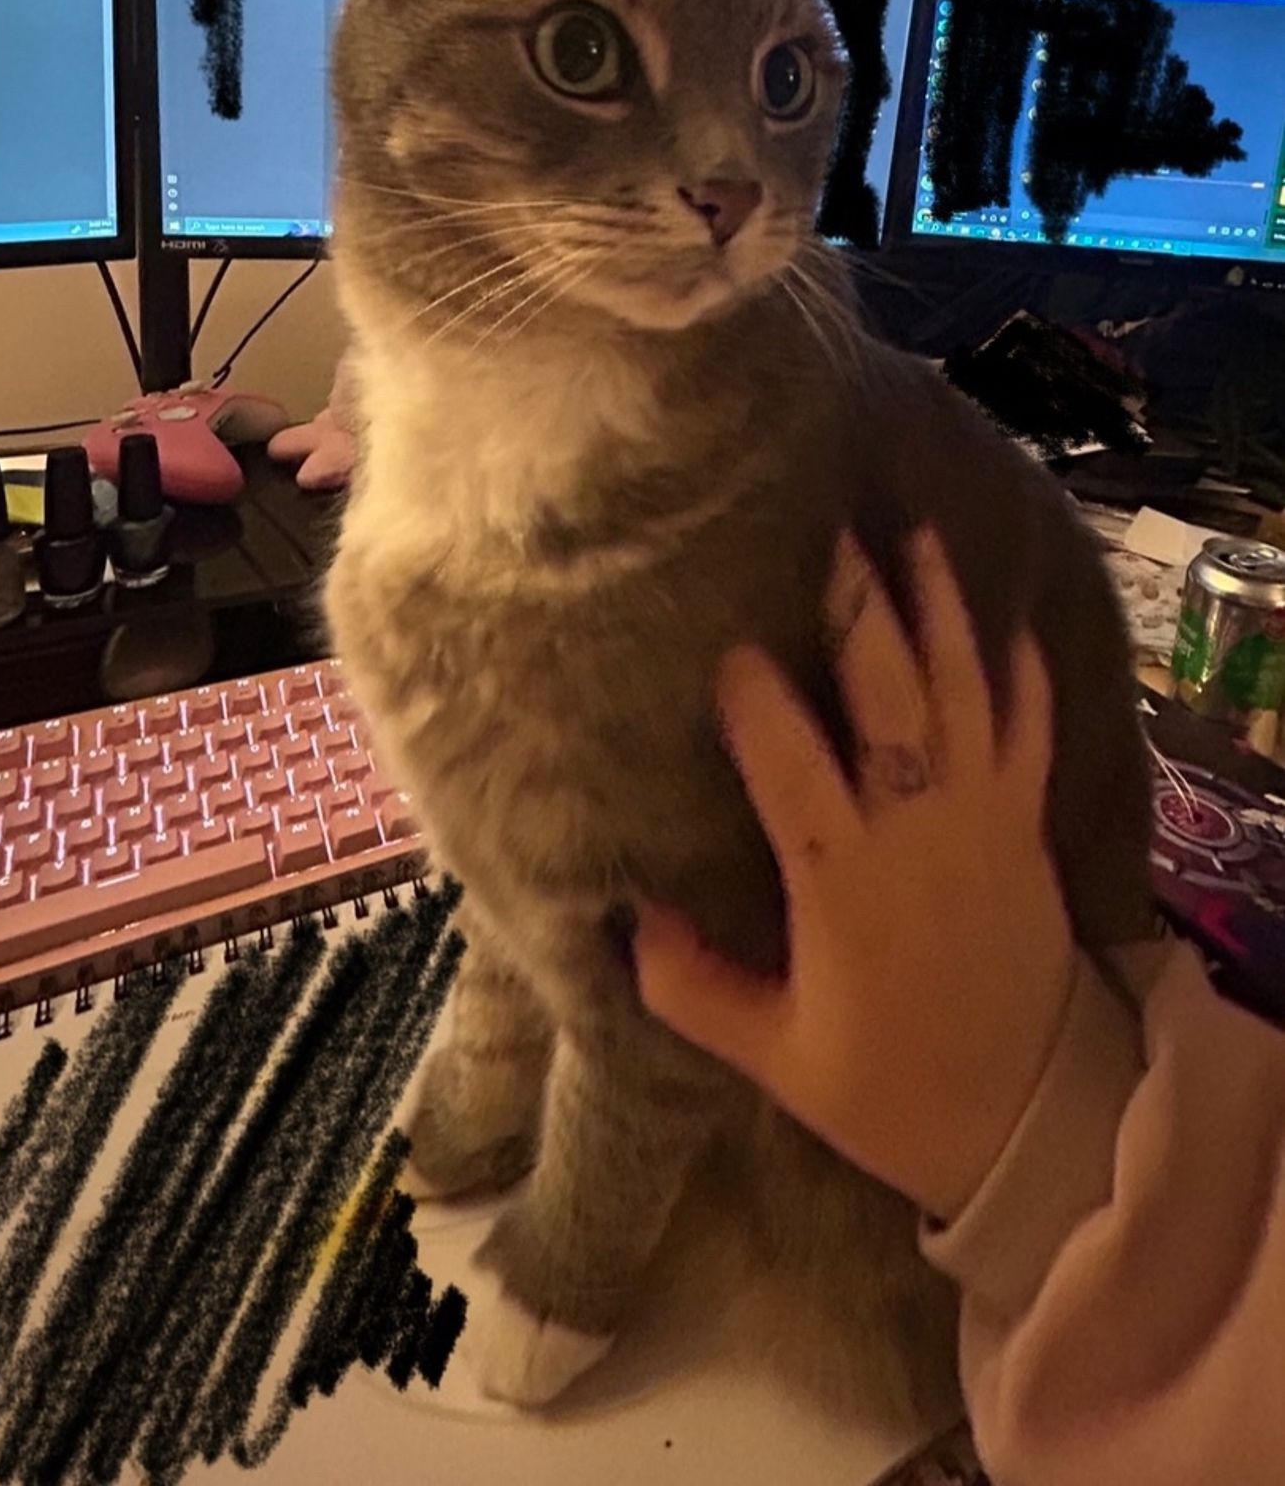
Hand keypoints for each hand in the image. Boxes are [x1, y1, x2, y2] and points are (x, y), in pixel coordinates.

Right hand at [636, 529, 1075, 1221]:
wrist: (1032, 1124)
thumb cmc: (889, 1092)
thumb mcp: (774, 1056)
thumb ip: (692, 986)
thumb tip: (627, 914)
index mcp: (845, 883)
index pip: (793, 767)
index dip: (757, 699)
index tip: (724, 641)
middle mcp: (919, 831)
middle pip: (891, 698)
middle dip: (859, 611)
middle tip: (828, 535)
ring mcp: (985, 820)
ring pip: (965, 692)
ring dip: (940, 610)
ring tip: (912, 535)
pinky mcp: (1027, 828)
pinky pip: (1030, 731)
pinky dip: (1021, 673)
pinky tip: (1005, 622)